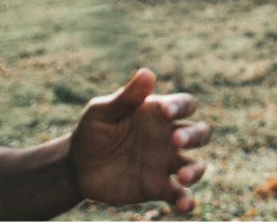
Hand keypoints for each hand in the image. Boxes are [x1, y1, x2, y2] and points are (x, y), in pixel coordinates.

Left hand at [68, 68, 209, 212]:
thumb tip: (148, 72)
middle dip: (194, 135)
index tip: (166, 113)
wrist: (76, 167)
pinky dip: (186, 200)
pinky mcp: (158, 188)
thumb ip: (126, 97)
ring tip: (183, 176)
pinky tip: (184, 205)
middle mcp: (169, 138)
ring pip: (196, 164)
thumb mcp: (102, 112)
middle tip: (176, 140)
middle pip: (200, 132)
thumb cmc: (92, 132)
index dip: (180, 106)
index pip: (184, 104)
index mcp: (159, 114)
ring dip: (196, 170)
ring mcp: (166, 163)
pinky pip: (179, 194)